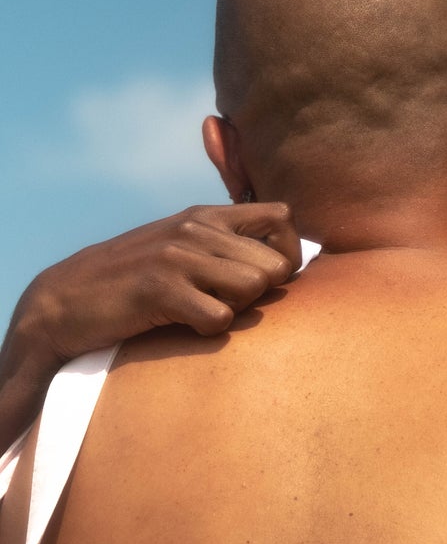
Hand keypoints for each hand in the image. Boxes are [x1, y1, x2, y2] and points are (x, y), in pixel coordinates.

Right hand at [9, 203, 301, 367]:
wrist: (62, 301)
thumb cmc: (135, 279)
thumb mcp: (183, 245)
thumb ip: (228, 243)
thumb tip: (286, 260)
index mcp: (207, 214)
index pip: (282, 217)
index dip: (286, 253)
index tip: (264, 278)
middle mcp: (197, 228)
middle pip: (276, 265)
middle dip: (261, 292)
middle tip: (224, 301)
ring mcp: (177, 256)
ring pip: (255, 287)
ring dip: (236, 309)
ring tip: (201, 309)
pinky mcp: (159, 289)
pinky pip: (220, 318)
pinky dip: (208, 329)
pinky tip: (182, 324)